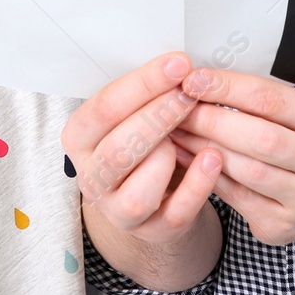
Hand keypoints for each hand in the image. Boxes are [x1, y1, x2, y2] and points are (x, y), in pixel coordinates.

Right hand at [61, 53, 223, 246]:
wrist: (156, 191)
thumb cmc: (145, 139)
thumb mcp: (135, 112)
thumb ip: (147, 93)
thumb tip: (180, 64)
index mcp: (79, 139)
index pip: (104, 108)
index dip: (143, 84)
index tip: (178, 63)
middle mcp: (92, 178)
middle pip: (119, 149)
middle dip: (160, 115)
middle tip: (191, 90)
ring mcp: (119, 211)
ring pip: (139, 192)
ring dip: (168, 157)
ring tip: (191, 133)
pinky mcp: (153, 231)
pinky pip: (176, 213)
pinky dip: (198, 185)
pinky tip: (214, 157)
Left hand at [168, 66, 294, 245]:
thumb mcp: (291, 112)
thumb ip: (253, 98)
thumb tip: (199, 79)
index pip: (268, 98)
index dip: (225, 87)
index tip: (192, 79)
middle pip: (259, 137)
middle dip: (210, 120)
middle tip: (176, 108)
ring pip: (247, 170)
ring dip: (204, 148)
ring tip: (176, 131)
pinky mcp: (282, 223)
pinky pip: (236, 197)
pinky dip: (206, 175)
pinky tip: (186, 158)